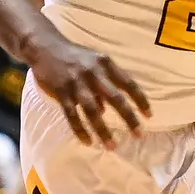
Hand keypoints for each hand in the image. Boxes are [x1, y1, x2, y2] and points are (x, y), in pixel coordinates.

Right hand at [27, 30, 150, 146]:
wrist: (45, 47)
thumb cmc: (75, 57)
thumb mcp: (94, 63)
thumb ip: (104, 82)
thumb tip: (107, 109)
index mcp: (105, 63)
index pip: (128, 83)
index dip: (140, 99)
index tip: (149, 116)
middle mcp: (93, 72)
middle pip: (115, 98)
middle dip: (129, 118)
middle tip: (139, 135)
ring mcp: (76, 82)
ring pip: (93, 110)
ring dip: (103, 130)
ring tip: (112, 146)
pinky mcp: (61, 91)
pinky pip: (72, 114)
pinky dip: (80, 129)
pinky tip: (88, 142)